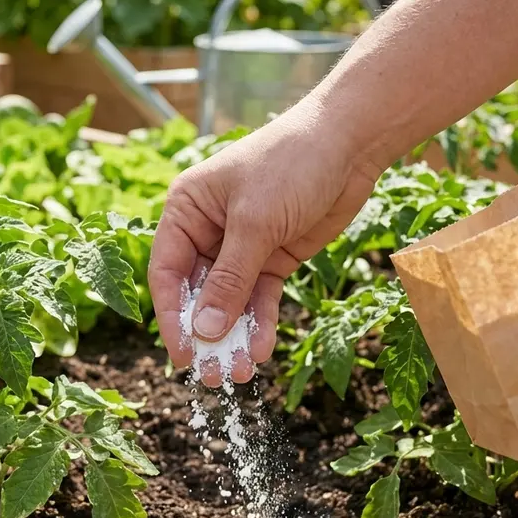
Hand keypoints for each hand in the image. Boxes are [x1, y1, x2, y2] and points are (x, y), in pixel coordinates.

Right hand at [148, 103, 378, 385]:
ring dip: (234, 336)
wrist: (349, 143)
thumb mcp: (255, 223)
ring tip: (240, 372)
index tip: (183, 355)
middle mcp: (207, 230)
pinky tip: (262, 349)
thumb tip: (205, 330)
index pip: (167, 273)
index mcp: (186, 210)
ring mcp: (241, 246)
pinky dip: (260, 323)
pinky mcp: (273, 256)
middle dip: (206, 334)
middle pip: (197, 293)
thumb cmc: (291, 164)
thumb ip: (230, 279)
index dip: (173, 317)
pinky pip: (260, 297)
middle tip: (214, 375)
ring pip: (229, 302)